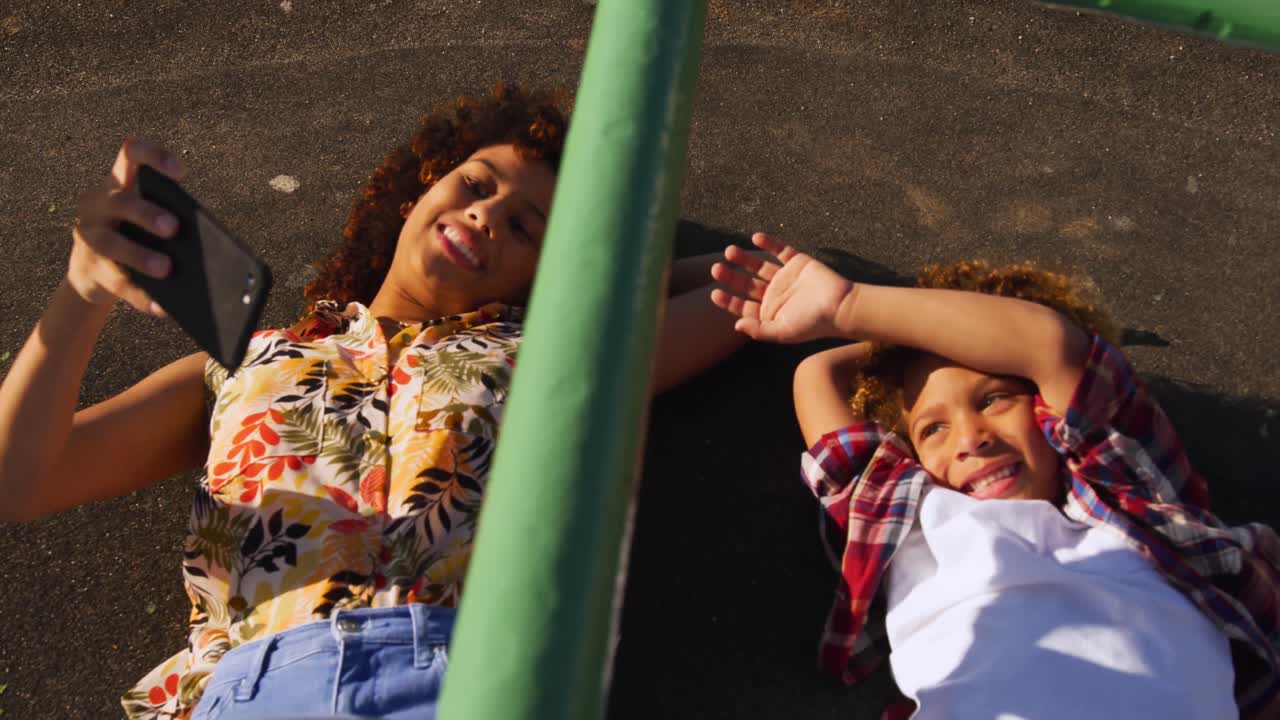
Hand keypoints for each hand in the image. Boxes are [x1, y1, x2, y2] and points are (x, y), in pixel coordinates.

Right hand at [67, 138, 184, 316]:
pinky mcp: (90, 269)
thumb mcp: (149, 220)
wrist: (94, 271)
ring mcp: (88, 235)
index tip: (180, 172)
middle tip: (174, 228)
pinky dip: (142, 297)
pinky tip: (164, 309)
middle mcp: (98, 203)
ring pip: (109, 242)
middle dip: (146, 213)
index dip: (153, 155)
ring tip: (167, 270)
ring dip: (139, 256)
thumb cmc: (136, 235)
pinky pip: (117, 284)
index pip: (131, 152)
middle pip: (120, 201)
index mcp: (120, 182)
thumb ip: (174, 219)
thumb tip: (217, 249)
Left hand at [710, 232, 854, 343]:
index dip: (728, 301)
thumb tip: (736, 327)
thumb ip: (760, 330)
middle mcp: (773, 295)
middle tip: (716, 269)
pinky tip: (756, 238)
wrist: (840, 306)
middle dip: (731, 276)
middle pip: (746, 284)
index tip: (714, 293)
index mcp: (768, 312)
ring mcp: (784, 277)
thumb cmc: (813, 324)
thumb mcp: (784, 332)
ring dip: (744, 258)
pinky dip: (768, 244)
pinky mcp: (797, 263)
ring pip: (759, 266)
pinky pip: (780, 250)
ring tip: (730, 251)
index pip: (742, 306)